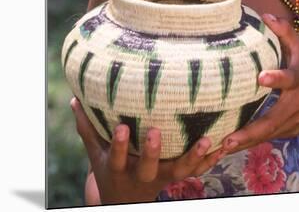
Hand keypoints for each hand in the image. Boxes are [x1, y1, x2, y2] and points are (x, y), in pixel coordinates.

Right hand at [70, 97, 226, 204]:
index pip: (116, 157)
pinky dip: (210, 160)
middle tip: (156, 130)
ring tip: (205, 140)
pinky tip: (223, 146)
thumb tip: (75, 98)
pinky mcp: (176, 176)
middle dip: (152, 151)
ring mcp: (162, 178)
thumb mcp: (95, 153)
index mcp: (118, 168)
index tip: (122, 127)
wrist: (124, 200)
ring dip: (193, 157)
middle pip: (148, 168)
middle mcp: (140, 175)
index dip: (119, 145)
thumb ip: (87, 127)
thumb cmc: (109, 169)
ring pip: (179, 171)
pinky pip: (196, 171)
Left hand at [220, 14, 298, 153]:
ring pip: (270, 133)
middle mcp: (298, 103)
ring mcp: (296, 120)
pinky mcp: (291, 130)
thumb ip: (284, 30)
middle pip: (275, 119)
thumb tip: (265, 15)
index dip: (277, 79)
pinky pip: (270, 137)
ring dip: (247, 141)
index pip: (289, 79)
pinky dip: (252, 143)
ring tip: (223, 147)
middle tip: (229, 138)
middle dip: (251, 130)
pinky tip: (232, 146)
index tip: (261, 77)